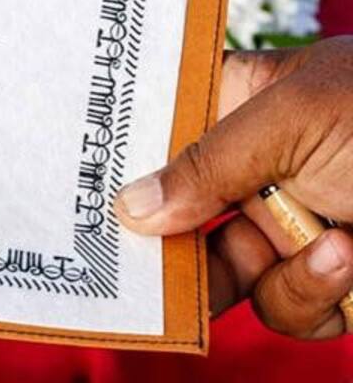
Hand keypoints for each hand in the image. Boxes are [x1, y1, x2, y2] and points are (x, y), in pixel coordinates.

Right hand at [115, 36, 352, 338]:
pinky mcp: (326, 279)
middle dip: (168, 238)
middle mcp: (258, 163)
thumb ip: (209, 163)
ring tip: (336, 247)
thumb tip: (128, 207)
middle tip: (133, 265)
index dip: (122, 152)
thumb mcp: (296, 121)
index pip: (160, 122)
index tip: (79, 182)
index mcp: (243, 98)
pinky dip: (315, 295)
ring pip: (231, 271)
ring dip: (277, 272)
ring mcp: (291, 223)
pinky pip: (285, 307)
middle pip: (179, 207)